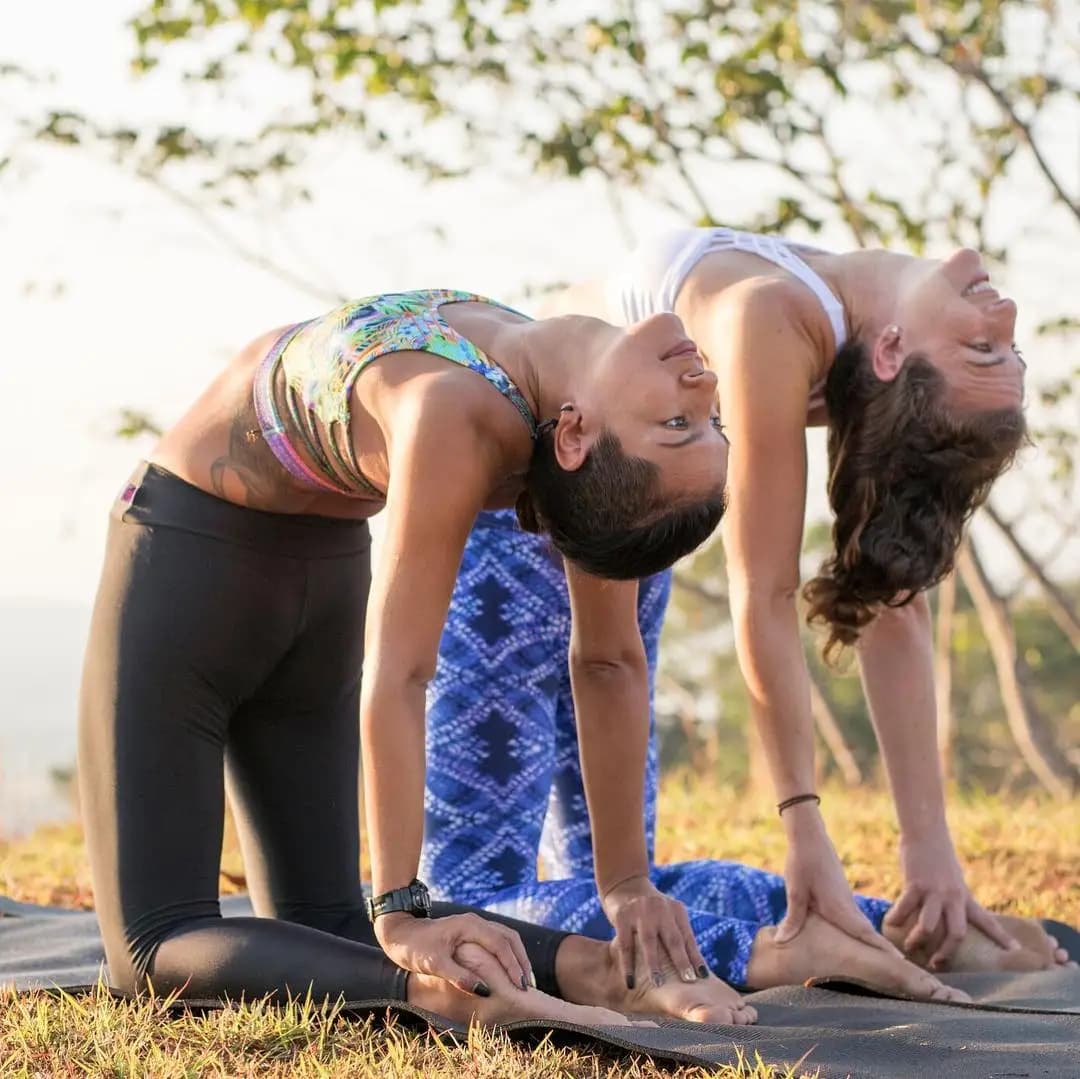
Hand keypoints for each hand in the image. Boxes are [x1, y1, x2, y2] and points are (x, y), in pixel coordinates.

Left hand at [374, 912, 532, 994]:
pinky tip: (506, 969)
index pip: (501, 944)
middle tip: (527, 985)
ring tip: (522, 979)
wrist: (398, 932)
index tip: (521, 986)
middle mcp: (476, 922)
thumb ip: (460, 976)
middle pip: (508, 938)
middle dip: (520, 960)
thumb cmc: (414, 947)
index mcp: (470, 926)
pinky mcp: (470, 932)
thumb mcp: (435, 964)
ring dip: (515, 957)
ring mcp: (474, 926)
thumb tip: (485, 991)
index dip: (512, 965)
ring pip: (504, 937)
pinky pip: (496, 940)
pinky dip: (506, 954)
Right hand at [601, 874, 707, 987]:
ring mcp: (640, 910)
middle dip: (681, 961)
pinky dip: (628, 965)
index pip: (688, 937)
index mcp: (676, 910)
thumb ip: (677, 936)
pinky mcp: (622, 915)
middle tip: (688, 981)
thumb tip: (697, 972)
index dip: (696, 957)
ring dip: (654, 964)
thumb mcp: (667, 917)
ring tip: (658, 984)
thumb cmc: (651, 911)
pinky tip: (630, 982)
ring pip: (649, 941)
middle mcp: (661, 908)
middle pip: (673, 938)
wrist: (624, 884)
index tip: (703, 977)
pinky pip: (626, 944)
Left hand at [775, 813, 899, 955]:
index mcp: (839, 906)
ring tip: (885, 962)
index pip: (864, 932)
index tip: (901, 963)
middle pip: (867, 932)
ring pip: (860, 924)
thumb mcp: (794, 891)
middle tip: (902, 969)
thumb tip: (782, 942)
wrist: (809, 836)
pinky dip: (859, 929)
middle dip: (882, 949)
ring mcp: (845, 898)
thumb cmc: (801, 862)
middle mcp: (847, 904)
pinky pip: (852, 916)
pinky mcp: (840, 893)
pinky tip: (857, 938)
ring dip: (871, 940)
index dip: (881, 948)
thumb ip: (793, 919)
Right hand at [884, 834, 1018, 966]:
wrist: (926, 832)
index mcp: (964, 896)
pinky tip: (890, 923)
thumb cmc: (938, 855)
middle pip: (955, 934)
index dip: (1001, 937)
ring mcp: (933, 892)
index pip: (986, 921)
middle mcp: (952, 897)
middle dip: (945, 952)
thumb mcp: (953, 878)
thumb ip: (952, 898)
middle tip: (936, 962)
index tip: (1016, 951)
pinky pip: (905, 908)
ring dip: (917, 940)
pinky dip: (896, 918)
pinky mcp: (914, 885)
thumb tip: (944, 916)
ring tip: (910, 947)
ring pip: (929, 927)